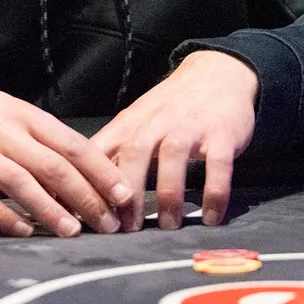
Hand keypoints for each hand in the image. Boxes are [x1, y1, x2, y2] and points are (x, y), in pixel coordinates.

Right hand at [0, 61, 131, 237]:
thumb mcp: (13, 113)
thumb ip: (44, 141)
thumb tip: (85, 174)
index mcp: (26, 117)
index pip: (72, 145)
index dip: (101, 172)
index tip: (124, 195)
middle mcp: (4, 133)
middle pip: (52, 166)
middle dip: (85, 197)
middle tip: (107, 224)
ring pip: (19, 181)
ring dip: (49, 209)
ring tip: (71, 232)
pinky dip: (2, 215)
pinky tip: (22, 231)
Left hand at [91, 50, 256, 231]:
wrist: (217, 74)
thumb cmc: (171, 107)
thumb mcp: (136, 122)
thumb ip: (113, 151)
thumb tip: (82, 189)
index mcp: (131, 123)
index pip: (103, 150)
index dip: (90, 181)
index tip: (86, 214)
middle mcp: (157, 122)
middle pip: (134, 153)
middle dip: (129, 193)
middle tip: (128, 228)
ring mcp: (190, 127)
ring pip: (173, 156)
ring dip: (169, 194)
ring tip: (168, 225)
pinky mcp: (221, 134)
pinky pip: (217, 164)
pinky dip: (214, 192)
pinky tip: (211, 218)